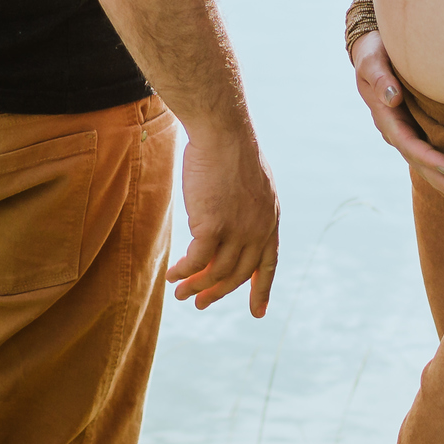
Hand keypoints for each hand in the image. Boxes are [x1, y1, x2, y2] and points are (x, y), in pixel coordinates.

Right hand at [166, 117, 279, 313]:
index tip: (258, 312)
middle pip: (238, 274)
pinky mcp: (213, 226)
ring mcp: (237, 229)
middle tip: (201, 304)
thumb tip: (229, 232)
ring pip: (216, 273)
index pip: (268, 263)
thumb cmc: (230, 150)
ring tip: (180, 294)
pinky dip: (183, 272)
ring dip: (196, 286)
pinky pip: (196, 261)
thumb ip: (248, 211)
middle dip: (218, 293)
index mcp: (271, 219)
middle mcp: (259, 229)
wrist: (222, 131)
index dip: (261, 289)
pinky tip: (172, 275)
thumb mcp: (251, 184)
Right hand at [352, 31, 443, 206]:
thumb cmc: (375, 52)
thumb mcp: (371, 61)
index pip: (408, 143)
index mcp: (386, 118)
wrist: (376, 50)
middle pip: (420, 161)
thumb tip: (393, 99)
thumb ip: (380, 78)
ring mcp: (408, 132)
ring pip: (427, 163)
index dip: (427, 156)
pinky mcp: (420, 128)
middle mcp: (397, 131)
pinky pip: (434, 151)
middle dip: (441, 181)